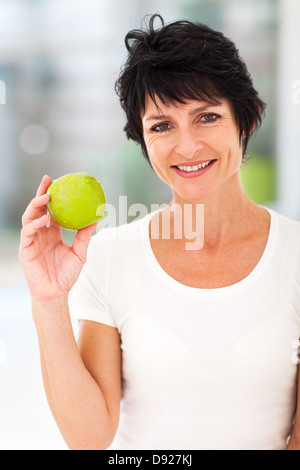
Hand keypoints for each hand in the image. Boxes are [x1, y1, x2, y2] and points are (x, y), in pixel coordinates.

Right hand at [19, 175, 96, 303]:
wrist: (56, 293)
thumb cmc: (67, 275)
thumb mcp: (80, 252)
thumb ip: (85, 235)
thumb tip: (97, 217)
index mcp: (52, 232)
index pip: (50, 210)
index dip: (53, 195)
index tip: (59, 182)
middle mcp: (41, 233)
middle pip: (38, 208)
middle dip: (41, 193)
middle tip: (48, 180)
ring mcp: (32, 240)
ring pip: (29, 217)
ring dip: (36, 205)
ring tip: (46, 197)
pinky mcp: (26, 249)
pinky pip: (28, 232)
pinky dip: (35, 224)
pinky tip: (45, 219)